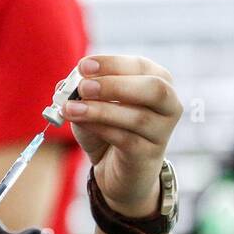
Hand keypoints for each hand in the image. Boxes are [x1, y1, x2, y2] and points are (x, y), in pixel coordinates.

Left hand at [63, 55, 181, 216]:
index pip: (140, 66)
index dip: (112, 64)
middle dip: (115, 85)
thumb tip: (65, 85)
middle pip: (154, 89)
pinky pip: (126, 139)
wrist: (117, 169)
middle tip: (83, 87)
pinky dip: (100, 129)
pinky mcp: (150, 154)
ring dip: (100, 110)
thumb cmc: (108, 128)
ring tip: (70, 109)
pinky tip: (80, 123)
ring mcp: (163, 131)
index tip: (83, 66)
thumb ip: (81, 90)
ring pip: (137, 117)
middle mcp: (168, 104)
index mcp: (158, 80)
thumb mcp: (92, 104)